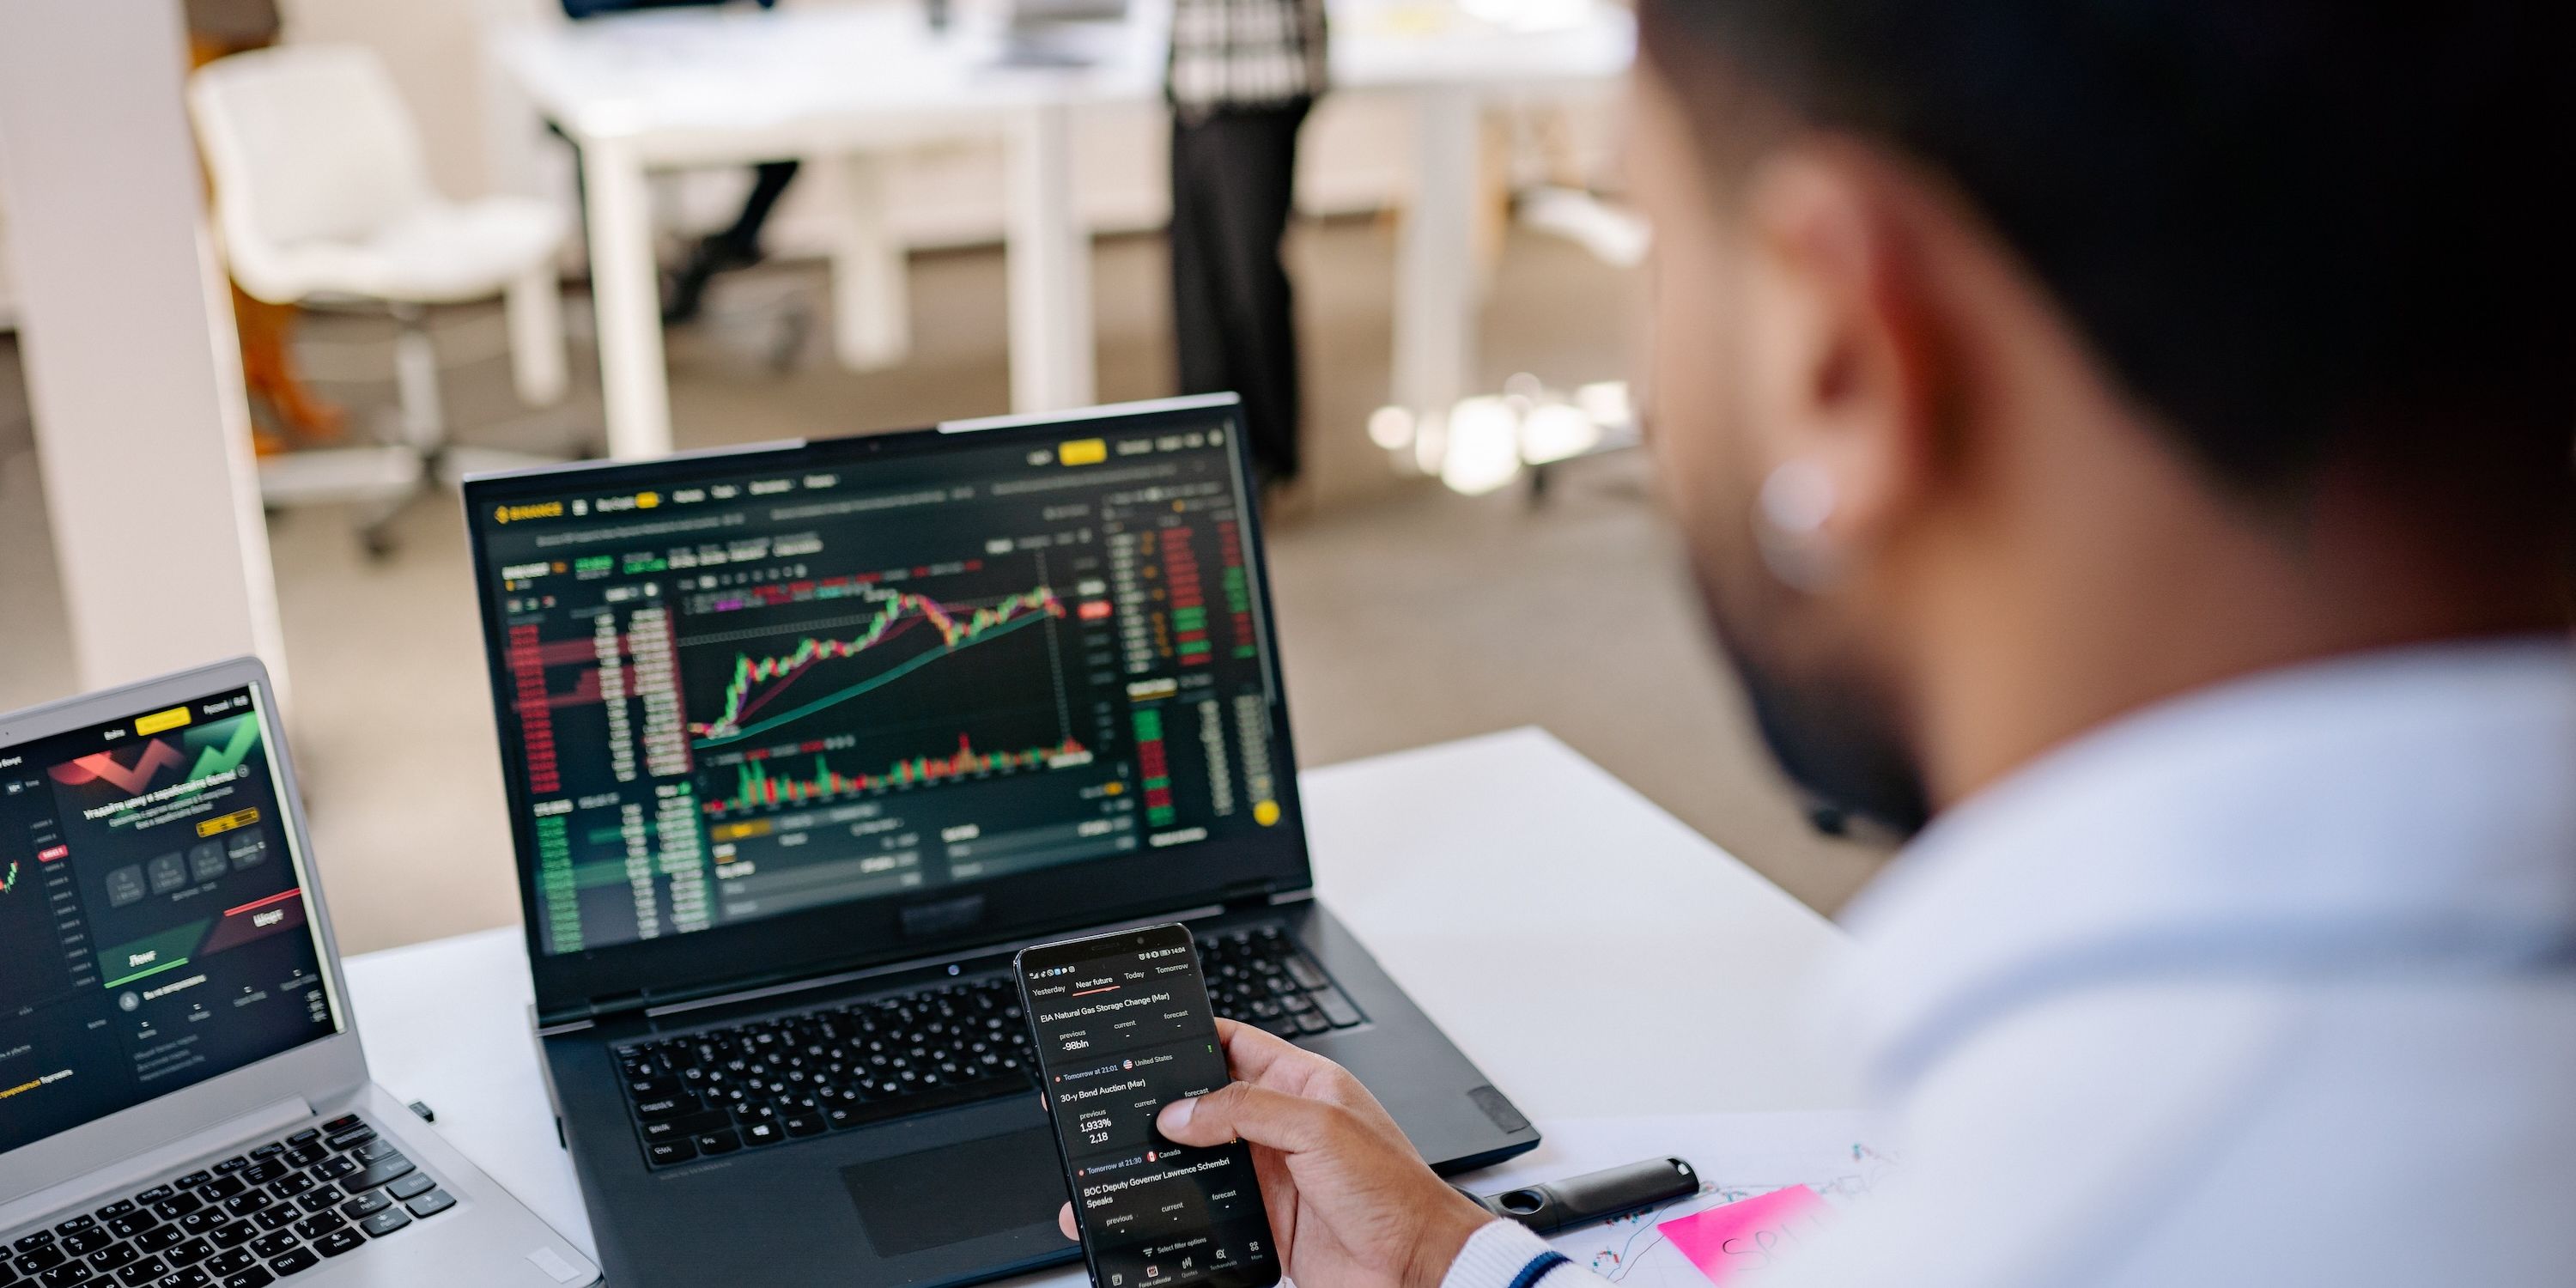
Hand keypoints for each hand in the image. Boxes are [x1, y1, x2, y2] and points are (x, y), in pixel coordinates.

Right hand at [1057, 1019, 1493, 1287]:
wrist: (1414, 1269)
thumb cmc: (1392, 1192)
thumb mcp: (1318, 1129)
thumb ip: (1247, 1111)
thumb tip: (1183, 1111)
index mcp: (1305, 1084)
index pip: (1238, 1045)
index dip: (1196, 1037)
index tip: (1151, 1037)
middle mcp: (1286, 1126)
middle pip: (1212, 1103)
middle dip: (1169, 1103)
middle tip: (1123, 1104)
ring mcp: (1275, 1175)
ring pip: (1206, 1157)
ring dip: (1172, 1159)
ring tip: (1128, 1157)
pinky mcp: (1268, 1221)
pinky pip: (1215, 1206)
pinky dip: (1186, 1206)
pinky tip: (1161, 1205)